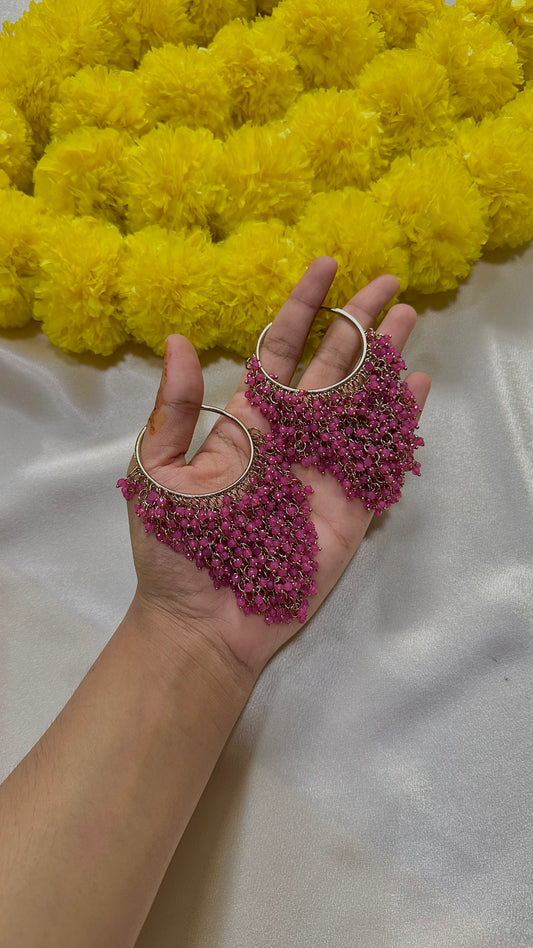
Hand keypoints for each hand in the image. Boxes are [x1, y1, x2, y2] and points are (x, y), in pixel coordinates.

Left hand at [124, 257, 430, 676]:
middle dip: (358, 325)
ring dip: (385, 362)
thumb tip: (178, 341)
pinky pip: (377, 459)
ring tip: (409, 321)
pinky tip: (416, 389)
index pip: (280, 351)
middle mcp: (290, 437)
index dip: (303, 308)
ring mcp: (322, 470)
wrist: (203, 622)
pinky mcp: (348, 508)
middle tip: (389, 284)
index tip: (326, 266)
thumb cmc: (174, 551)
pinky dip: (398, 423)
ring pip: (360, 404)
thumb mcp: (156, 473)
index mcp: (246, 422)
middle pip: (331, 368)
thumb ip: (173, 410)